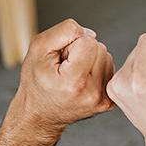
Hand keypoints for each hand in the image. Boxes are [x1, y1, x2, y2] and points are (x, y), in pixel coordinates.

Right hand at [12, 19, 115, 137]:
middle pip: (99, 48)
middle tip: (65, 67)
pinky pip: (109, 70)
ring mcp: (102, 100)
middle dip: (81, 51)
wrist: (40, 113)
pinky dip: (96, 69)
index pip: (88, 41)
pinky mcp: (108, 102)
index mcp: (73, 82)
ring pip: (106, 57)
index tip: (61, 58)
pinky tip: (82, 80)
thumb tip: (90, 34)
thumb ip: (63, 31)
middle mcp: (91, 94)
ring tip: (72, 73)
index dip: (72, 43)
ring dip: (90, 59)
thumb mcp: (38, 49)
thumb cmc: (36, 81)